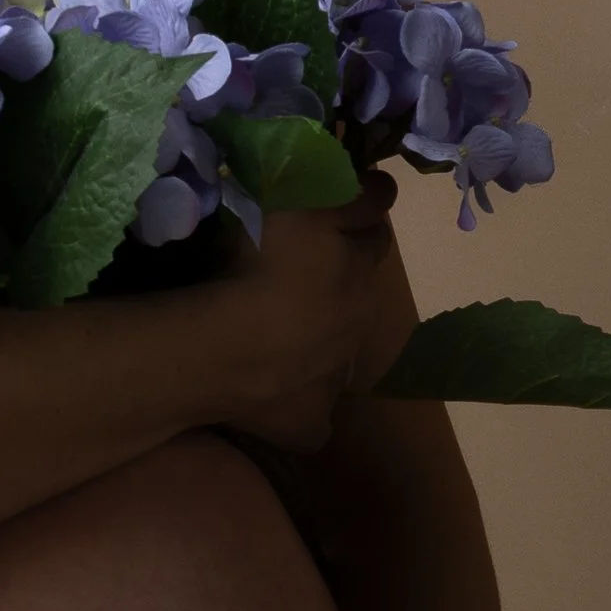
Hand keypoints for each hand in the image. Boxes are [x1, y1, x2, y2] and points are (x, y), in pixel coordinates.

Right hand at [219, 172, 414, 453]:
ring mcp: (334, 378)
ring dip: (318, 345)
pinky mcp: (306, 422)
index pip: (373, 238)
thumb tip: (388, 189)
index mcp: (358, 271)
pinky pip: (310, 418)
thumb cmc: (255, 261)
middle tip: (294, 280)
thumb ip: (350, 196)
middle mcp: (357, 325)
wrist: (222, 343)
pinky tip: (275, 400)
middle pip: (357, 299)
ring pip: (337, 358)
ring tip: (276, 337)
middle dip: (337, 289)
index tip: (333, 220)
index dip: (356, 225)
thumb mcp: (303, 203)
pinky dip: (299, 408)